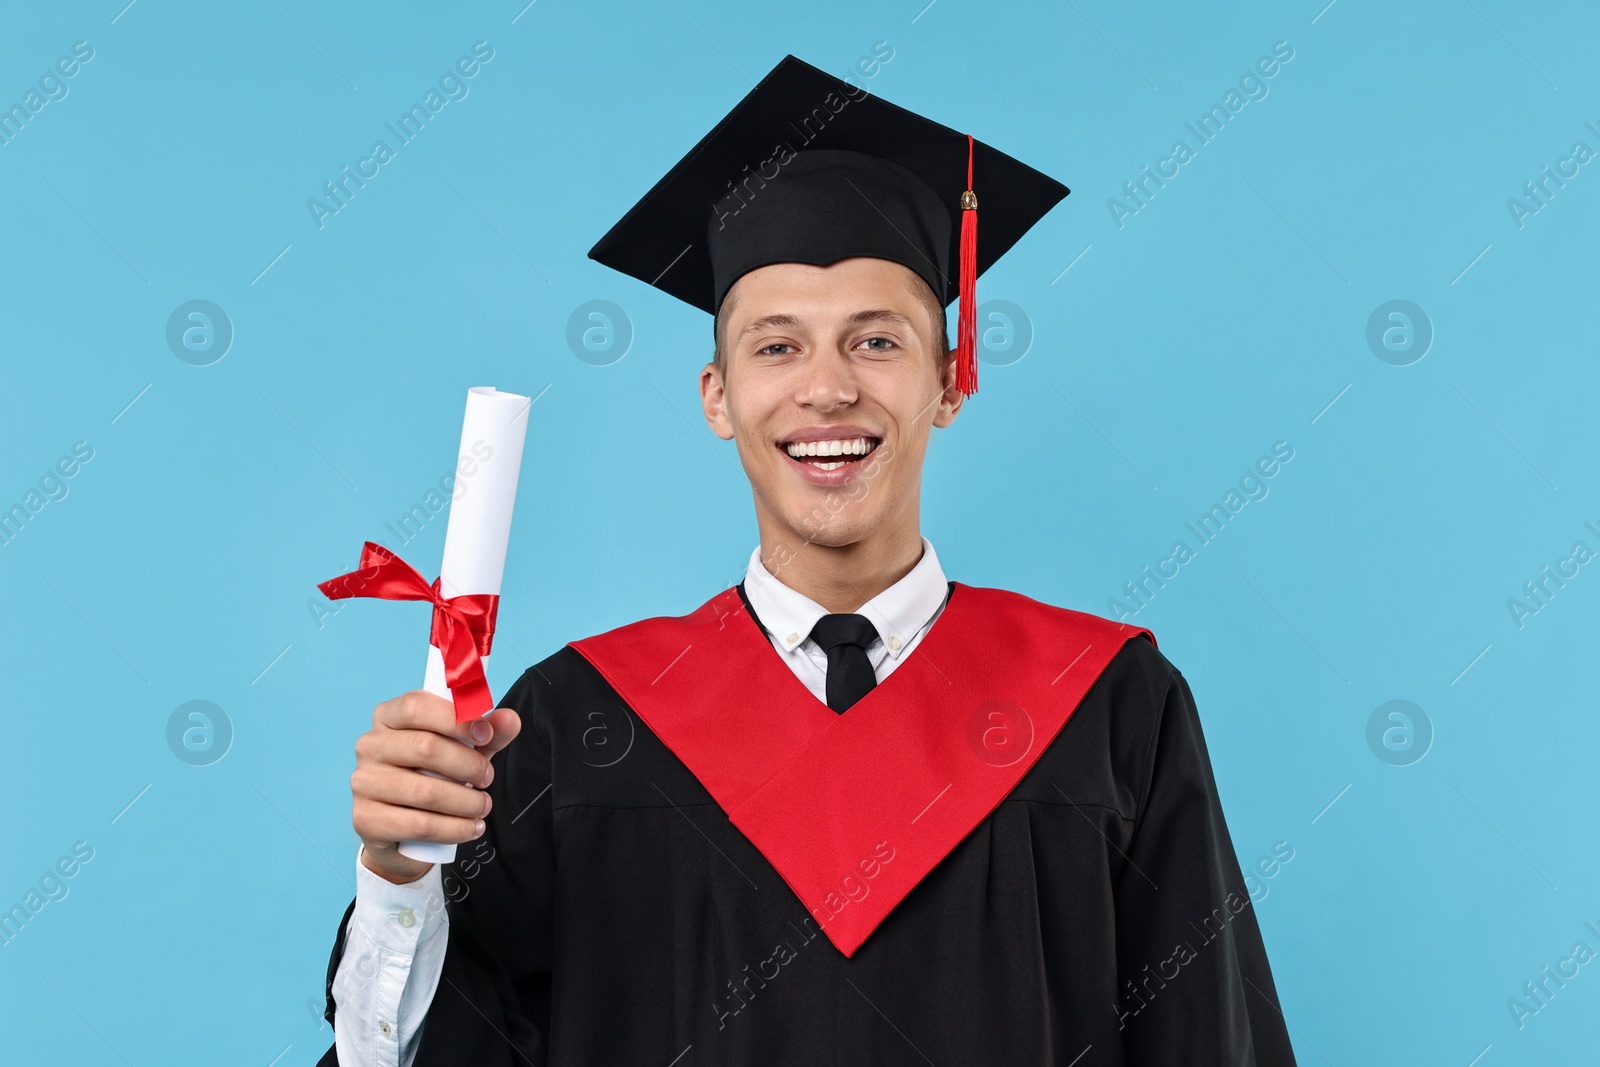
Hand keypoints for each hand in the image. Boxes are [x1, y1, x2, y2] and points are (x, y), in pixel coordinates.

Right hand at [350, 690, 522, 884]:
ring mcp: (363, 783)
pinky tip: (471, 827)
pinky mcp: (366, 819)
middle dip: (468, 765)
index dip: (455, 718)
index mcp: (389, 717)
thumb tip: (510, 719)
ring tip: (483, 806)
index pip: (416, 706)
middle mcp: (370, 746)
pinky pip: (419, 824)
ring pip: (426, 791)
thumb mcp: (464, 748)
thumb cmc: (432, 775)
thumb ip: (488, 732)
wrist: (401, 829)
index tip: (486, 734)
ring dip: (466, 801)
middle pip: (425, 747)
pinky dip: (454, 828)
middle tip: (487, 778)